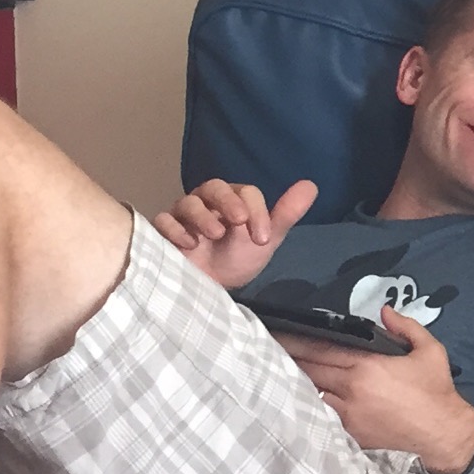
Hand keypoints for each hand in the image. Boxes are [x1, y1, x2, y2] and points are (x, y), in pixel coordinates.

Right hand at [154, 177, 316, 289]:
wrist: (212, 288)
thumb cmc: (238, 259)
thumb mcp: (265, 239)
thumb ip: (286, 213)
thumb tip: (311, 185)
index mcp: (233, 200)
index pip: (246, 193)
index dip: (257, 211)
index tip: (263, 237)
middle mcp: (207, 203)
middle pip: (214, 187)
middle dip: (228, 201)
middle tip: (239, 220)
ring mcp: (183, 216)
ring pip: (187, 202)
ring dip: (202, 216)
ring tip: (215, 235)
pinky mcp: (164, 233)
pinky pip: (163, 221)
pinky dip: (174, 229)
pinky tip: (189, 244)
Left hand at [282, 308, 473, 471]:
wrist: (443, 434)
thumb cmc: (436, 391)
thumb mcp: (430, 351)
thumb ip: (405, 327)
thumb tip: (384, 312)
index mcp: (367, 366)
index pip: (321, 349)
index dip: (297, 340)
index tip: (279, 331)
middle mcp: (351, 390)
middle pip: (308, 370)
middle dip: (288, 357)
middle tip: (270, 346)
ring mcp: (347, 415)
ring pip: (311, 393)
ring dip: (296, 382)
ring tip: (278, 371)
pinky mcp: (349, 434)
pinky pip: (322, 415)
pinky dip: (311, 404)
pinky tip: (300, 397)